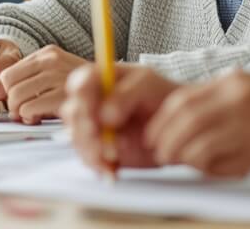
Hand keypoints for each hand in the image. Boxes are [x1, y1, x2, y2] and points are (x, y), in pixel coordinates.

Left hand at [0, 45, 87, 123]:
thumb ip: (33, 79)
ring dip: (20, 112)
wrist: (111, 91)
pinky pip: (28, 109)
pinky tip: (39, 118)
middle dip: (12, 104)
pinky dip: (29, 117)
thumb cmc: (80, 88)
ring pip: (16, 98)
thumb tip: (3, 96)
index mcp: (47, 53)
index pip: (8, 72)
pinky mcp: (60, 96)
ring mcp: (56, 77)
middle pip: (9, 86)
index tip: (17, 100)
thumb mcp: (57, 73)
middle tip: (23, 112)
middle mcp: (50, 61)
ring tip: (32, 116)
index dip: (8, 90)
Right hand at [61, 63, 179, 173]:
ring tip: (112, 155)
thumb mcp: (148, 84)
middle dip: (83, 126)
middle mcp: (93, 102)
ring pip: (77, 137)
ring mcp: (95, 127)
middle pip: (72, 112)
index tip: (93, 108)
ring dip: (90, 148)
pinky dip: (99, 166)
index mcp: (101, 79)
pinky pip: (89, 159)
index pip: (79, 82)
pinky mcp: (101, 149)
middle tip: (98, 134)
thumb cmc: (161, 96)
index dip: (81, 94)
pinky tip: (112, 170)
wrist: (177, 126)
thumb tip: (104, 116)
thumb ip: (125, 93)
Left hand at [145, 71, 249, 175]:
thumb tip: (182, 119)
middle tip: (162, 156)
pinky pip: (221, 164)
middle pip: (184, 121)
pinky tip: (220, 170)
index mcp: (233, 81)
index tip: (154, 138)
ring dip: (187, 159)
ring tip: (189, 165)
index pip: (181, 100)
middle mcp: (238, 97)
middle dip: (166, 142)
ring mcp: (249, 122)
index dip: (161, 122)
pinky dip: (213, 171)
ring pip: (197, 145)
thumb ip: (220, 100)